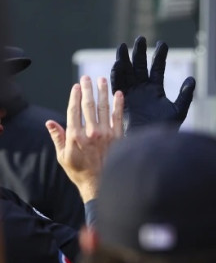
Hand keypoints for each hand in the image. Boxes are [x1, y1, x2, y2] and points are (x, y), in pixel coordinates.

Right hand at [47, 75, 123, 201]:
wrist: (102, 185)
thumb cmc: (81, 173)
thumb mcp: (63, 157)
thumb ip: (58, 138)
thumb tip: (49, 123)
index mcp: (75, 136)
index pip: (74, 110)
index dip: (75, 96)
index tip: (76, 86)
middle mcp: (90, 133)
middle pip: (89, 105)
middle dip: (88, 89)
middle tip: (88, 77)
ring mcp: (106, 135)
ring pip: (104, 108)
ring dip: (103, 92)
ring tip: (102, 80)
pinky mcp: (118, 138)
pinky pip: (119, 117)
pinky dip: (119, 105)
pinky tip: (119, 95)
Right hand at [111, 35, 194, 130]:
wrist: (152, 141)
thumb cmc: (166, 128)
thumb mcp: (178, 110)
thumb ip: (185, 95)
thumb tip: (192, 79)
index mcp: (155, 89)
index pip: (157, 68)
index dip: (159, 56)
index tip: (163, 43)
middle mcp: (142, 88)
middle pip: (139, 66)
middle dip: (139, 52)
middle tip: (140, 38)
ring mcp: (132, 93)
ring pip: (126, 72)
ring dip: (124, 59)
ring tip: (123, 46)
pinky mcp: (123, 100)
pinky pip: (118, 85)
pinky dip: (117, 75)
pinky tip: (118, 64)